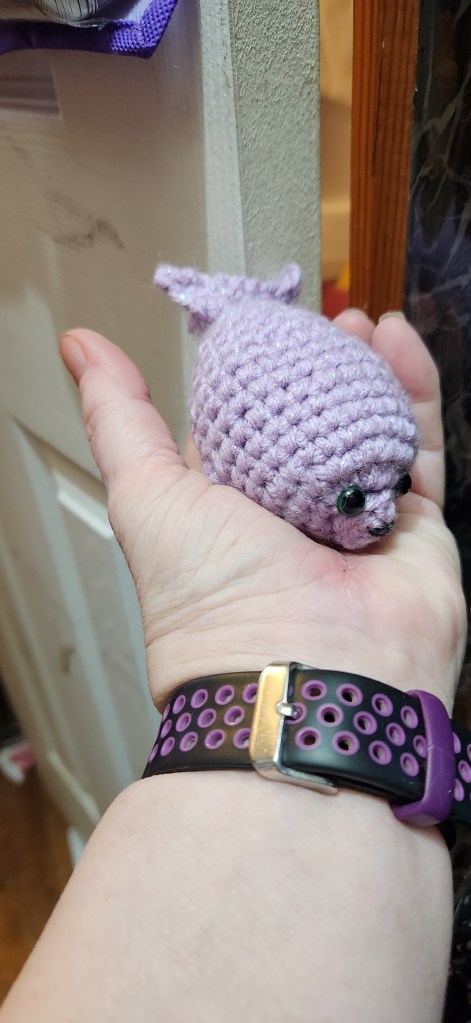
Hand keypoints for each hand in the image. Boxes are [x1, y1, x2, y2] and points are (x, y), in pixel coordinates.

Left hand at [60, 312, 466, 712]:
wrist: (309, 678)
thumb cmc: (215, 604)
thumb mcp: (148, 495)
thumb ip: (120, 421)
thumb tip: (81, 348)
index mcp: (225, 515)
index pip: (234, 431)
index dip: (242, 380)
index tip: (253, 334)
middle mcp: (291, 520)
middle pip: (305, 427)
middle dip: (310, 371)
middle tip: (312, 322)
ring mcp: (354, 522)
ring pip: (364, 430)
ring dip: (364, 372)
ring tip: (358, 321)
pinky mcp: (415, 528)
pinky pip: (420, 447)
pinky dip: (413, 392)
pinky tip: (398, 339)